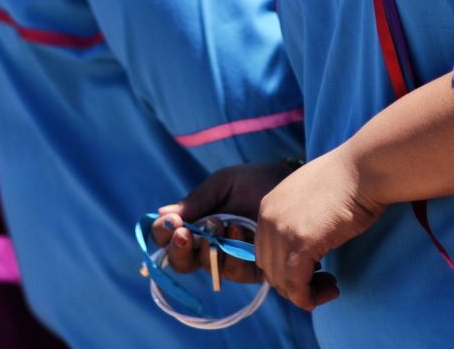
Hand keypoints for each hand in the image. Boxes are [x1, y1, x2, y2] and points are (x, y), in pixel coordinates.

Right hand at [155, 161, 296, 281]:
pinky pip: (237, 271)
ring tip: (219, 224)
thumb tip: (162, 215)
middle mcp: (211, 246)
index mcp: (197, 224)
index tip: (172, 223)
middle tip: (187, 234)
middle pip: (183, 262)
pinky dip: (233, 254)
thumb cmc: (256, 181)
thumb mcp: (223, 184)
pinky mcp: (256, 268)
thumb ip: (196, 200)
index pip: (170, 238)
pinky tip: (237, 231)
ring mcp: (232, 258)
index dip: (164, 235)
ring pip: (208, 269)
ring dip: (208, 250)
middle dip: (181, 250)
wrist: (292, 181)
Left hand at [255, 149, 384, 310]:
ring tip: (330, 287)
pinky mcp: (300, 244)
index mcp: (269, 206)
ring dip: (305, 293)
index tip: (314, 271)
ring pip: (281, 282)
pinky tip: (329, 291)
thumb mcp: (311, 197)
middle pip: (270, 269)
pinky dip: (309, 297)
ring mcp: (281, 231)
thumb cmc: (349, 179)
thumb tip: (307, 245)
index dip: (286, 268)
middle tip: (324, 282)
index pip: (266, 252)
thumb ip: (299, 219)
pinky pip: (296, 285)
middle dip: (294, 283)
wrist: (364, 168)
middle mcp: (268, 218)